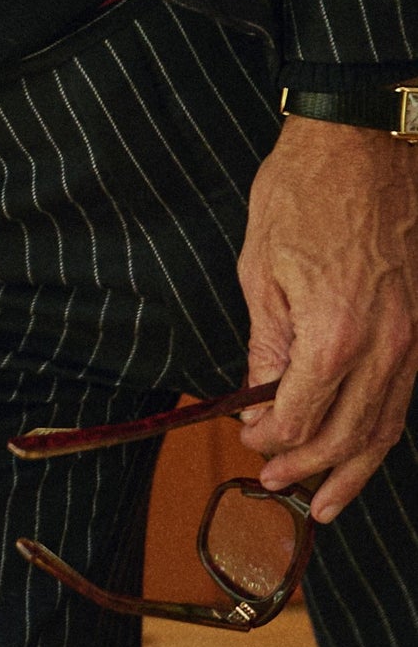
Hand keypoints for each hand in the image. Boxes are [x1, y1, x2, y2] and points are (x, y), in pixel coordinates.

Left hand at [237, 114, 417, 521]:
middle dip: (306, 467)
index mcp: (335, 334)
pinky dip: (380, 431)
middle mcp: (384, 345)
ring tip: (325, 503)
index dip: (269, 438)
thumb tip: (259, 399)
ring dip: (353, 469)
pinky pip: (403, 396)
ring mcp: (411, 337)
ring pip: (386, 425)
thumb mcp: (261, 271)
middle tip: (274, 484)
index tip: (245, 438)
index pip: (299, 417)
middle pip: (347, 435)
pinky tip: (362, 452)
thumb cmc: (305, 194)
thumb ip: (265, 346)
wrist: (365, 143)